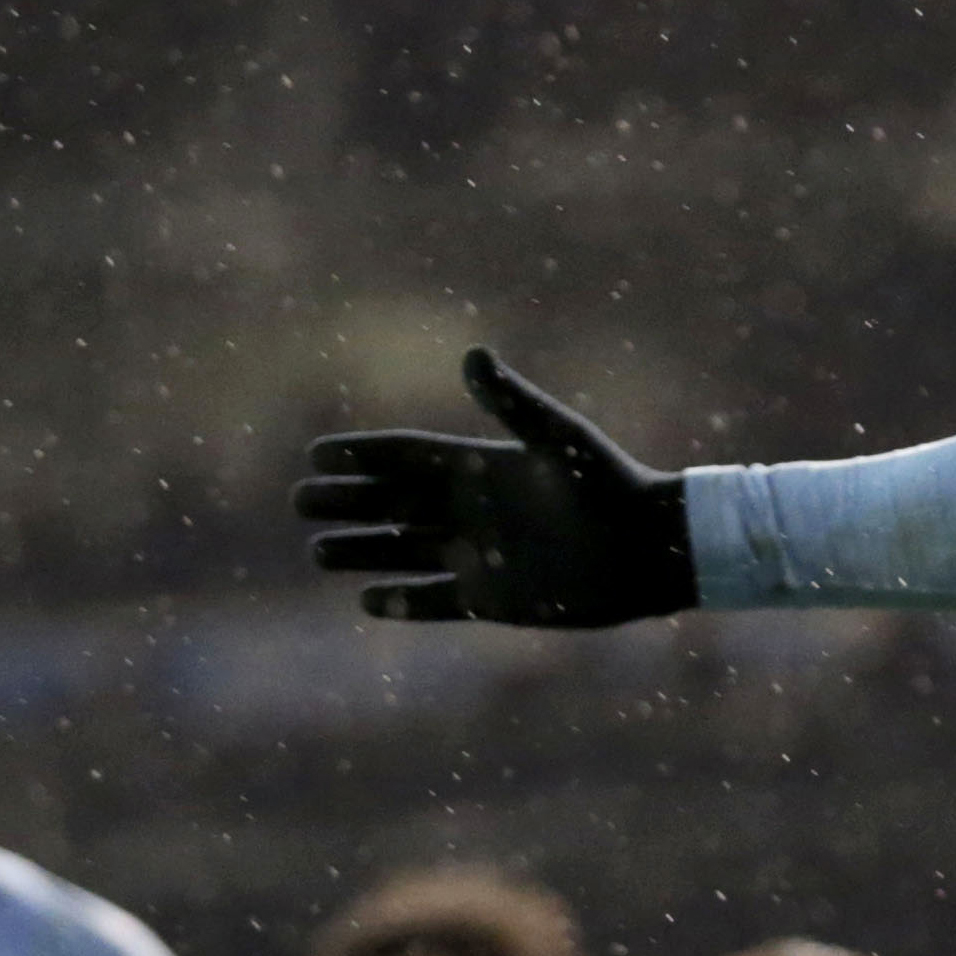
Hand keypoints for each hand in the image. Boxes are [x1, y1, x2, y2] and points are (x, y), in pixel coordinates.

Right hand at [296, 349, 697, 627]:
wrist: (653, 549)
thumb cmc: (610, 486)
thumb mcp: (557, 440)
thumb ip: (512, 402)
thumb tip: (472, 353)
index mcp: (483, 468)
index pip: (408, 458)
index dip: (364, 455)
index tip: (316, 454)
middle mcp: (475, 512)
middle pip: (394, 504)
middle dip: (347, 502)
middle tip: (302, 500)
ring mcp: (481, 557)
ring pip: (404, 552)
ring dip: (362, 551)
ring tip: (317, 551)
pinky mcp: (494, 600)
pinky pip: (436, 602)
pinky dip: (403, 602)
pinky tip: (367, 599)